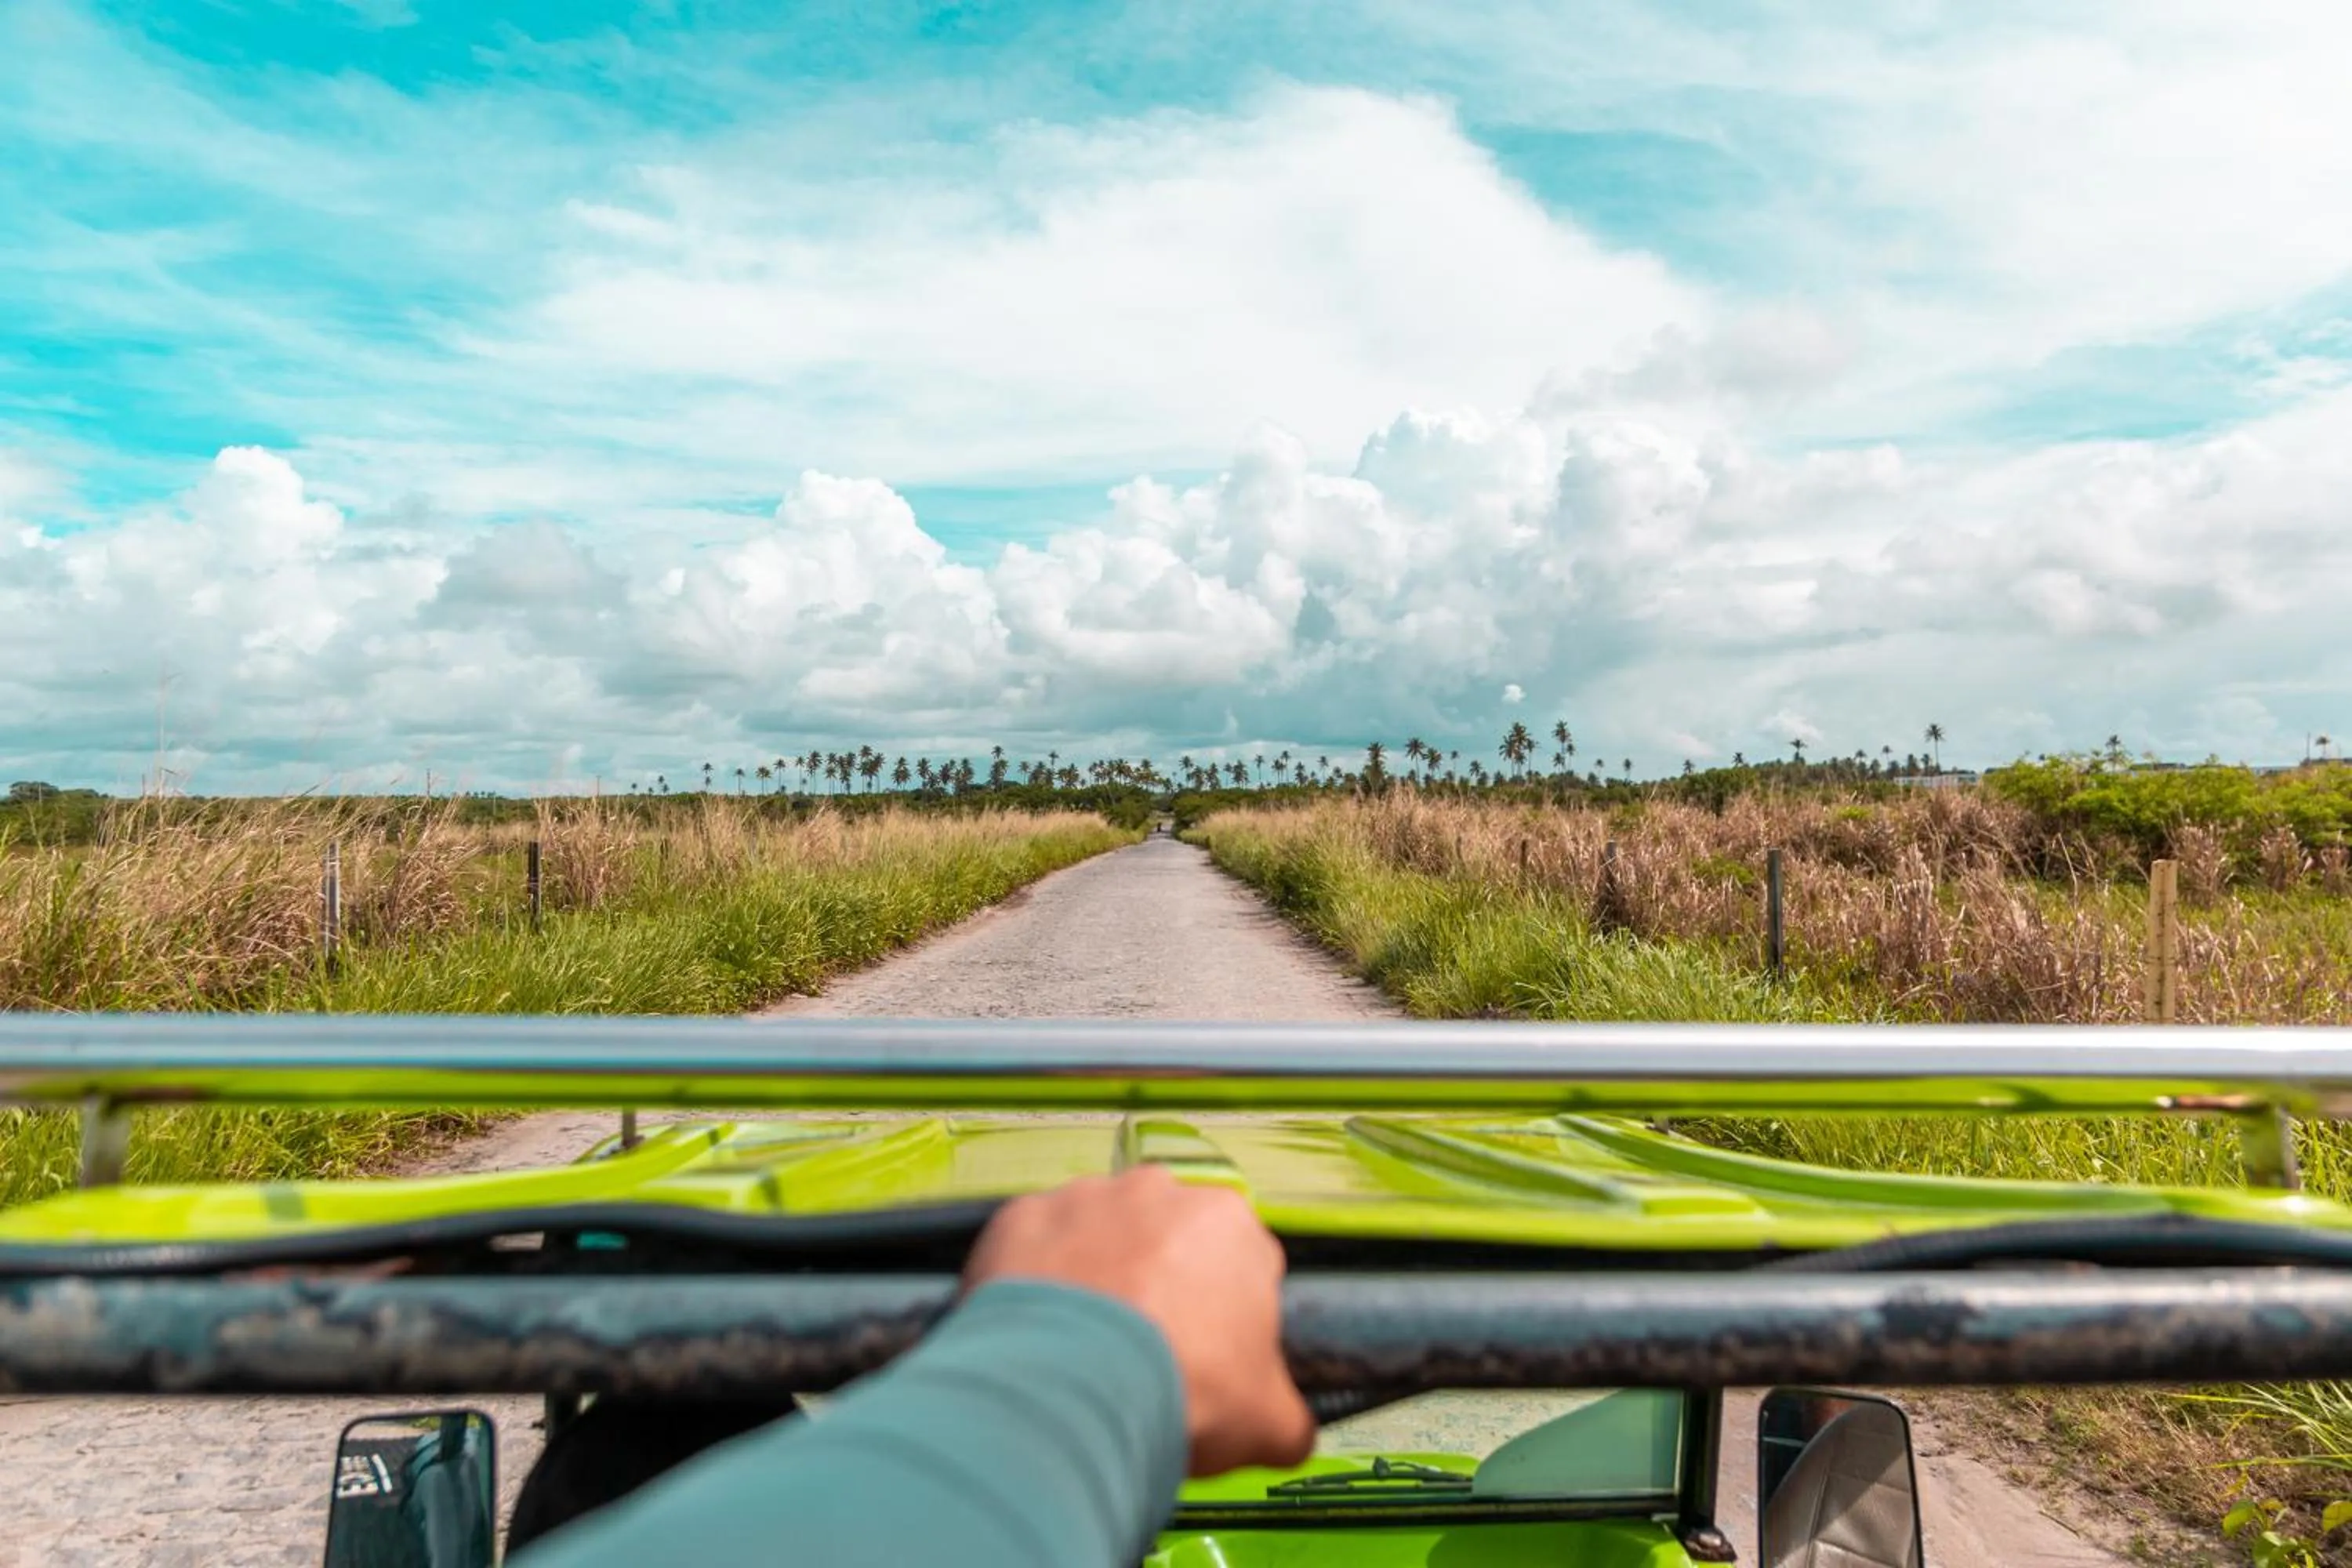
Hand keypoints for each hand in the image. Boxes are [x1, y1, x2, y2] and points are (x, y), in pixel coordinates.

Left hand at [963, 1165, 1315, 1475]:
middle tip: (1141, 1354)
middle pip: (1165, 1239)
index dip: (1225, 1316)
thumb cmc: (1185, 1392)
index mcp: (1230, 1224)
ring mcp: (1082, 1197)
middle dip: (1157, 1284)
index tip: (1205, 1358)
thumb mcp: (1268, 1424)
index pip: (1239, 1263)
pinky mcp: (1019, 1216)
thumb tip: (1289, 1431)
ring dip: (1093, 1277)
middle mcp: (1157, 1191)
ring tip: (1080, 1348)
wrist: (1072, 1393)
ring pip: (1095, 1236)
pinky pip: (1031, 1247)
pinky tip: (1033, 1335)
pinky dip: (1031, 1282)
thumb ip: (1287, 1414)